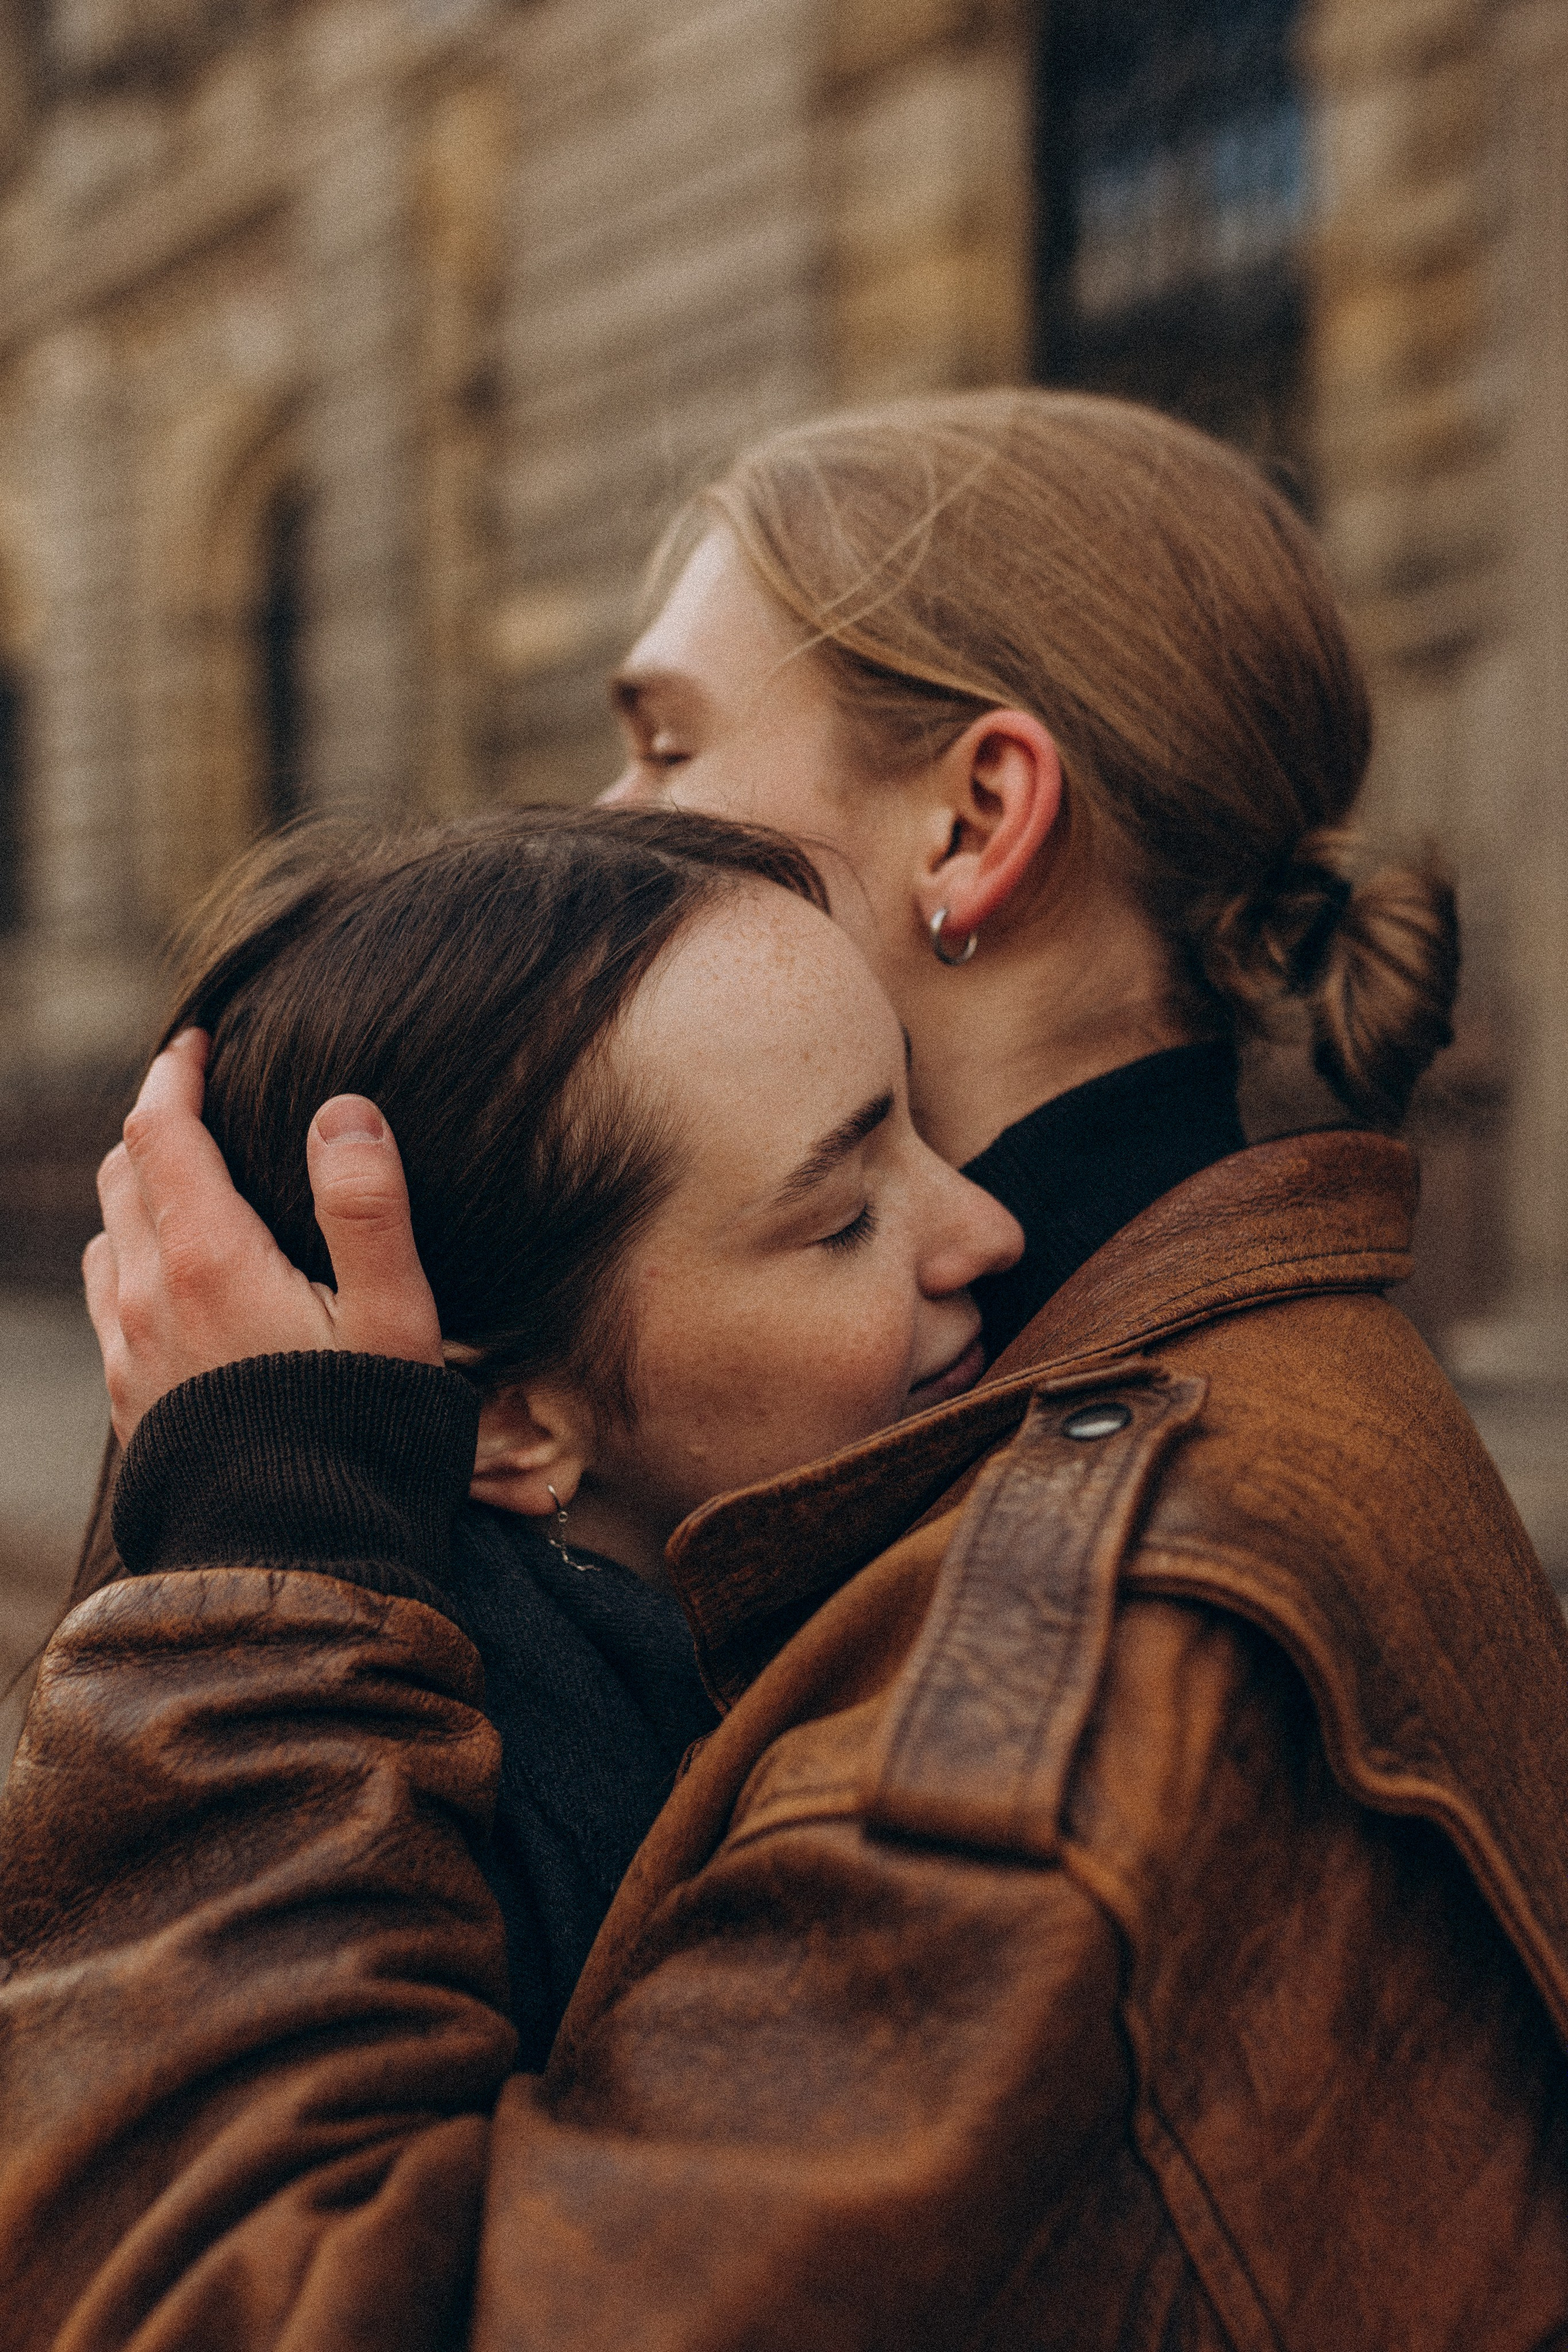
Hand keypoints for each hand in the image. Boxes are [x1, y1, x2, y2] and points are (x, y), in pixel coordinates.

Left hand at [84, 1030, 443, 1442]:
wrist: (296, 1565)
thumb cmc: (359, 1436)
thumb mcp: (395, 1318)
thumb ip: (369, 1205)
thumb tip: (343, 1108)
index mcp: (209, 1260)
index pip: (160, 1131)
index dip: (174, 1074)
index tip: (199, 1042)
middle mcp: (148, 1297)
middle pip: (122, 1175)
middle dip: (154, 1126)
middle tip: (199, 1102)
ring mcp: (129, 1353)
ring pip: (107, 1238)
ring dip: (137, 1195)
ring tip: (188, 1186)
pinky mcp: (131, 1402)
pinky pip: (110, 1303)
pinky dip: (132, 1261)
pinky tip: (174, 1281)